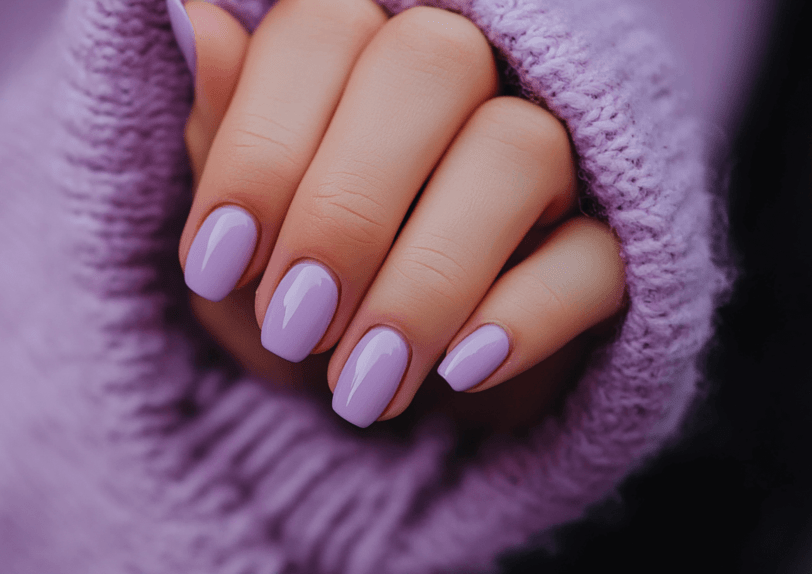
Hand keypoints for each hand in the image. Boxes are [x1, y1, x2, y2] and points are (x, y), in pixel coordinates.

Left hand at [177, 0, 625, 429]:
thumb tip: (199, 17)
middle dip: (344, 209)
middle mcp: (472, 77)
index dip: (262, 147)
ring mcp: (558, 152)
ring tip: (361, 383)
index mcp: (365, 55)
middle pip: (432, 64)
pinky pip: (598, 254)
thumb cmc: (307, 293)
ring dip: (426, 278)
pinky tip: (459, 372)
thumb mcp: (243, 234)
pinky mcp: (613, 242)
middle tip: (292, 326)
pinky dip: (526, 315)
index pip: (322, 31)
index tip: (216, 266)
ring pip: (518, 149)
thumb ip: (223, 130)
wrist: (392, 383)